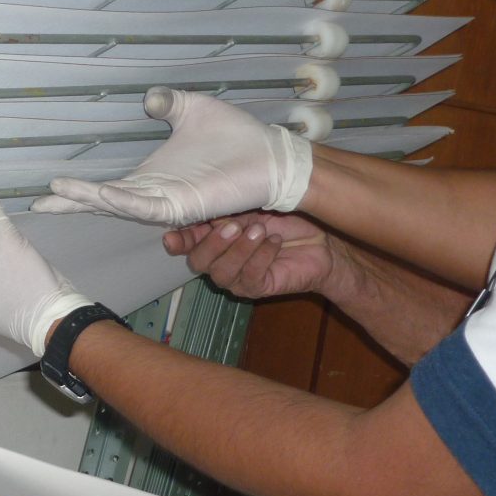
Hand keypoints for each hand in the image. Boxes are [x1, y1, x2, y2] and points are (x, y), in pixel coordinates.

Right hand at [31, 87, 312, 226]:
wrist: (269, 155)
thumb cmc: (236, 138)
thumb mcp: (194, 110)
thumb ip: (169, 104)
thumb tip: (148, 98)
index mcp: (151, 179)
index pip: (105, 189)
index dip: (77, 191)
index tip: (49, 189)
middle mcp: (152, 195)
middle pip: (101, 203)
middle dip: (70, 205)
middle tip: (37, 206)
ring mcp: (165, 203)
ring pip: (116, 205)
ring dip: (87, 201)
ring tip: (58, 196)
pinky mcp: (181, 206)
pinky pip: (145, 206)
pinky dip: (121, 200)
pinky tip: (100, 194)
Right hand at [164, 212, 333, 299]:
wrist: (322, 241)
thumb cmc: (286, 221)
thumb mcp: (254, 207)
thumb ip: (228, 211)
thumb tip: (206, 210)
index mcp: (213, 239)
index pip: (187, 244)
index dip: (178, 241)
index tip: (173, 237)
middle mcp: (220, 261)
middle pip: (198, 262)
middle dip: (213, 244)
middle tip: (235, 226)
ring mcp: (237, 278)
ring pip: (222, 273)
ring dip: (240, 250)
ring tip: (260, 231)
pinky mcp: (258, 288)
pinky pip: (250, 277)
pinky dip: (261, 257)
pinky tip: (274, 243)